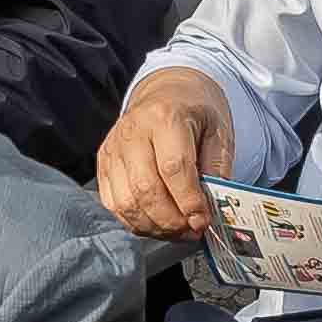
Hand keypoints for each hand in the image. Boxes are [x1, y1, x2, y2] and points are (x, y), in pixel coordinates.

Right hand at [95, 73, 228, 238]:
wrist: (165, 91)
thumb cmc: (194, 112)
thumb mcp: (218, 131)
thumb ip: (217, 169)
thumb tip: (212, 208)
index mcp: (165, 116)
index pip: (173, 167)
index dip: (189, 201)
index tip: (203, 220)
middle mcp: (133, 131)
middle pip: (146, 189)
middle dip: (172, 220)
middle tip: (192, 230)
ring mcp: (113, 148)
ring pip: (127, 202)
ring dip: (154, 226)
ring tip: (177, 229)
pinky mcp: (103, 164)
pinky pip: (113, 204)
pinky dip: (136, 222)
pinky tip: (157, 222)